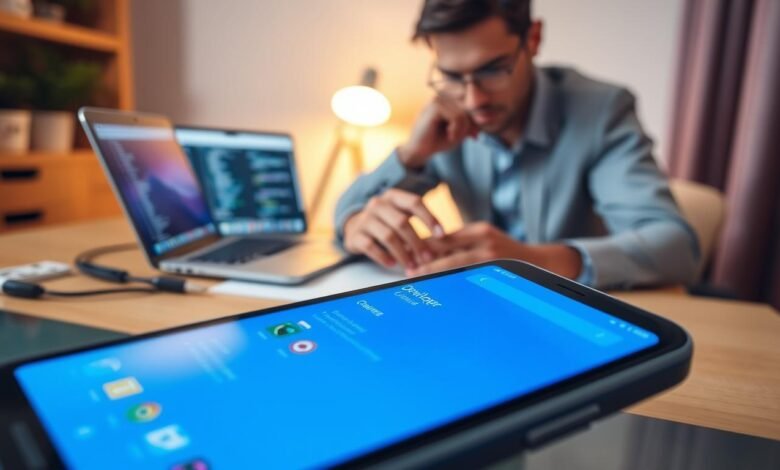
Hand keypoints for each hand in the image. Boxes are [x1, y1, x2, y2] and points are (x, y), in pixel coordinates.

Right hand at [343, 189, 444, 269]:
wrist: (354, 227)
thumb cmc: (387, 222)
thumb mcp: (400, 214)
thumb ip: (418, 221)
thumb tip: (445, 240)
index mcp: (393, 196)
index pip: (414, 203)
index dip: (429, 218)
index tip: (442, 235)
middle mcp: (378, 204)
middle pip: (402, 223)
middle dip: (417, 242)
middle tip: (428, 258)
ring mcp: (365, 219)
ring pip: (388, 236)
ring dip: (403, 254)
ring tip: (412, 266)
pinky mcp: (355, 235)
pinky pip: (370, 247)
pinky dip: (383, 257)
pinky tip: (392, 264)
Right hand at [397, 96, 478, 168]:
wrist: (418, 151)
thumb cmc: (437, 141)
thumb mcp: (460, 132)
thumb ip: (471, 123)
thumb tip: (487, 118)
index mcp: (448, 99)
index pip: (471, 105)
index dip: (476, 120)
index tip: (474, 135)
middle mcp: (443, 95)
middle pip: (469, 109)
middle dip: (467, 127)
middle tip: (456, 138)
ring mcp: (438, 99)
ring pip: (464, 114)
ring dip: (461, 130)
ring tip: (450, 137)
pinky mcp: (435, 106)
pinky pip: (457, 117)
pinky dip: (456, 130)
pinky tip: (448, 136)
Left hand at [408, 222, 583, 278]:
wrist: (538, 263)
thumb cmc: (506, 251)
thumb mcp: (485, 238)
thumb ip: (462, 242)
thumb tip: (431, 249)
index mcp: (480, 230)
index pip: (446, 236)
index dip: (426, 244)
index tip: (409, 251)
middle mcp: (484, 242)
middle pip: (449, 249)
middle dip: (426, 259)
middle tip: (408, 268)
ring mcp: (490, 258)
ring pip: (456, 264)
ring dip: (435, 271)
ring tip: (417, 277)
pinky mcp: (495, 272)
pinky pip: (468, 277)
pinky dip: (452, 280)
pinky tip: (440, 287)